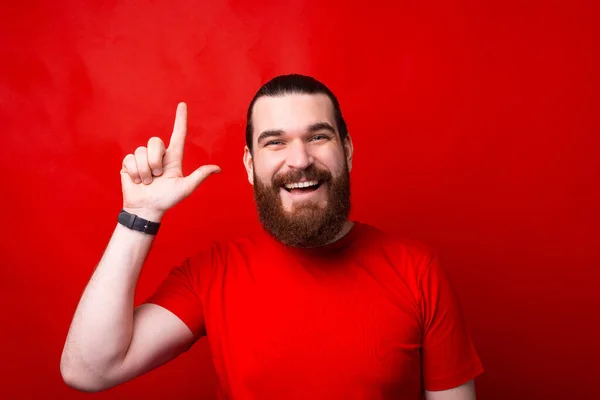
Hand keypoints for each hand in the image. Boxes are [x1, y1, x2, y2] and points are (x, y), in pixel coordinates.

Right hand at [120, 102, 220, 221]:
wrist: (146, 209)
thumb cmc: (167, 200)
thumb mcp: (185, 188)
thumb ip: (199, 176)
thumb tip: (218, 169)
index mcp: (173, 158)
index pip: (178, 135)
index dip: (180, 120)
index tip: (183, 104)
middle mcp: (158, 155)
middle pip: (155, 142)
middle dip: (155, 160)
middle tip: (157, 177)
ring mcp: (143, 158)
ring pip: (141, 152)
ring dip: (144, 171)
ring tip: (147, 182)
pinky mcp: (129, 163)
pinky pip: (130, 159)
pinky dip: (134, 172)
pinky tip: (136, 181)